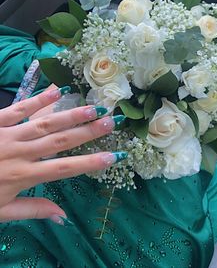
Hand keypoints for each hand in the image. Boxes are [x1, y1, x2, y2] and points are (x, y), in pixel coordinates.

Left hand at [0, 87, 125, 223]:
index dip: (90, 163)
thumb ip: (33, 211)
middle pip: (59, 141)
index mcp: (23, 176)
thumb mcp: (2, 212)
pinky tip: (56, 92)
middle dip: (87, 132)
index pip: (64, 169)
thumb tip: (64, 217)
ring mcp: (8, 134)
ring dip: (69, 115)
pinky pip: (18, 109)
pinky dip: (37, 100)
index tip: (113, 156)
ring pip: (44, 124)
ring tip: (92, 108)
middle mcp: (20, 153)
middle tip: (111, 121)